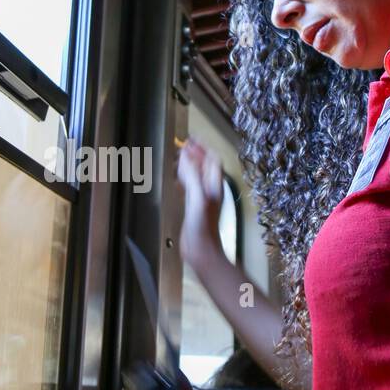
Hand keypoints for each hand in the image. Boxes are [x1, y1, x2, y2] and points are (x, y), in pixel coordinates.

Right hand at [177, 138, 225, 268]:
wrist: (201, 251)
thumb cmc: (202, 228)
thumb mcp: (197, 198)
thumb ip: (192, 176)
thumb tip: (185, 156)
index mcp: (214, 186)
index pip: (212, 160)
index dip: (203, 148)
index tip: (192, 139)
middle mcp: (210, 190)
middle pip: (205, 166)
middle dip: (195, 154)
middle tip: (184, 145)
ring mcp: (202, 199)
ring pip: (197, 175)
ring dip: (189, 165)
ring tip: (179, 157)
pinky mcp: (193, 207)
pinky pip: (189, 187)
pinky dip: (183, 178)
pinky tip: (176, 179)